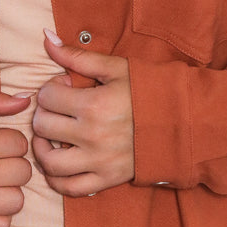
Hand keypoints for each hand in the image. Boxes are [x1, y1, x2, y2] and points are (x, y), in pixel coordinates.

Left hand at [32, 29, 134, 195]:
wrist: (184, 122)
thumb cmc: (149, 91)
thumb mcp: (116, 68)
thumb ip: (77, 56)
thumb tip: (46, 38)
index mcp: (94, 105)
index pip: (47, 97)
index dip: (51, 89)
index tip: (65, 88)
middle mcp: (93, 136)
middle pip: (43, 127)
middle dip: (45, 114)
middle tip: (57, 110)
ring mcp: (99, 162)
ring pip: (49, 162)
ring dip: (42, 148)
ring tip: (50, 137)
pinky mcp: (107, 180)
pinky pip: (69, 188)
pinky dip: (56, 179)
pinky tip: (58, 162)